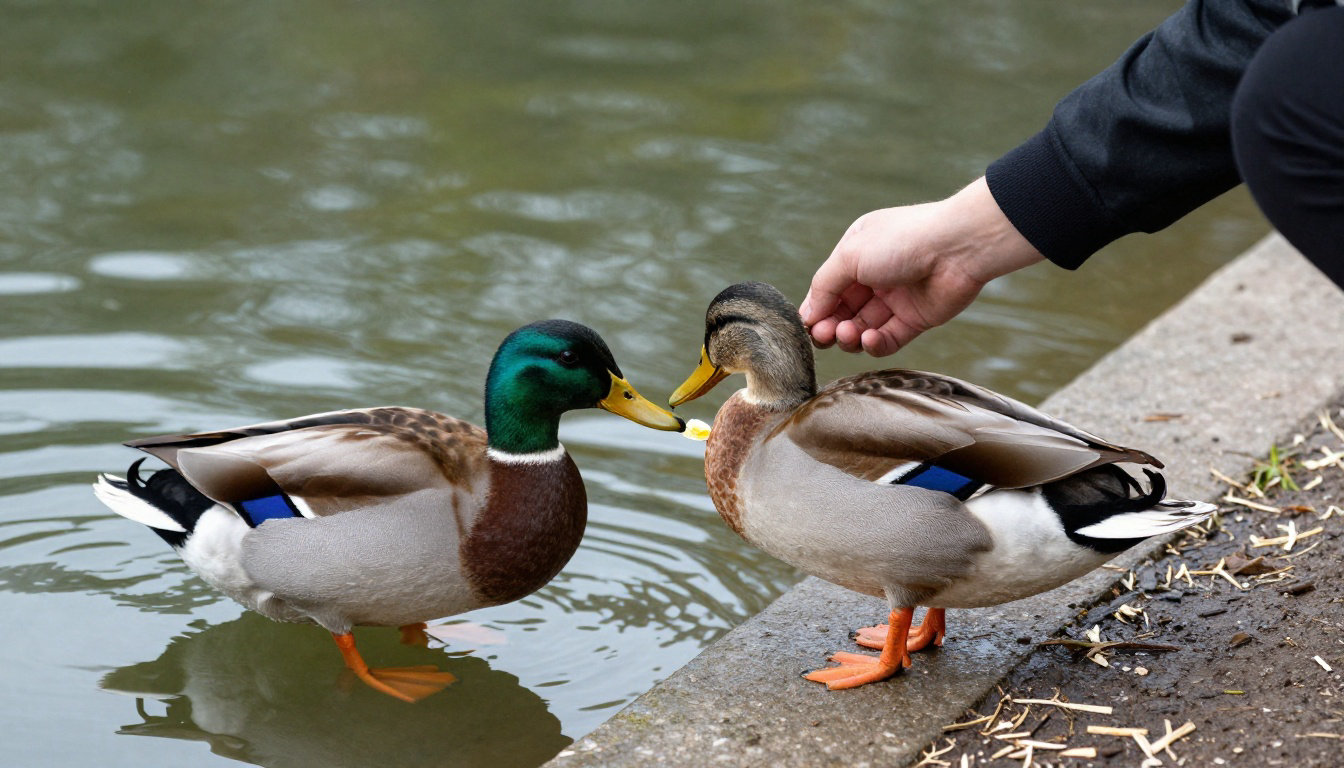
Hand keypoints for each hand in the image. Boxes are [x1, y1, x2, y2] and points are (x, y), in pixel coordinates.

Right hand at [799, 177, 1043, 355]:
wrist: (958, 248)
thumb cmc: (902, 241)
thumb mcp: (850, 256)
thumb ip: (824, 286)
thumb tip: (807, 317)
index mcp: (857, 252)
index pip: (827, 288)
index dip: (816, 308)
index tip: (808, 326)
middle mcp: (875, 275)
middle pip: (842, 311)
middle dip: (829, 326)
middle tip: (824, 336)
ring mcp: (896, 298)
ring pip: (862, 327)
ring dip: (850, 336)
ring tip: (848, 335)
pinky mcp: (916, 319)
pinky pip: (888, 339)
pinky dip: (875, 344)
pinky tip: (869, 340)